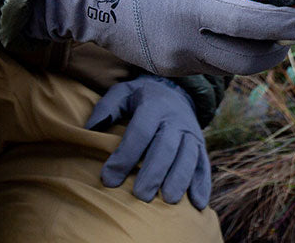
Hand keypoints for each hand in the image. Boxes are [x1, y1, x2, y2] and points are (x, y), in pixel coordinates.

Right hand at [27, 0, 294, 75]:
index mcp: (188, 9)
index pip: (248, 25)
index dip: (283, 25)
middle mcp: (183, 44)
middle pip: (246, 62)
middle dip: (277, 49)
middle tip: (292, 34)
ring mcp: (174, 63)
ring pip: (228, 66)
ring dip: (252, 49)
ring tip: (261, 25)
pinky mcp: (167, 70)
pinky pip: (208, 64)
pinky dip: (226, 50)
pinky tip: (226, 30)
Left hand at [86, 76, 211, 208]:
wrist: (176, 91)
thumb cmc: (142, 98)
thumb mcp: (123, 93)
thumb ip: (107, 107)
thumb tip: (91, 129)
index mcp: (154, 106)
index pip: (140, 132)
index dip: (124, 156)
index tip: (108, 179)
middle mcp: (175, 119)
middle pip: (166, 147)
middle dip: (154, 172)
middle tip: (140, 196)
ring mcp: (190, 133)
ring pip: (188, 157)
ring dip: (180, 178)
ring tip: (169, 200)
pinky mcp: (200, 145)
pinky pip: (204, 164)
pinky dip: (202, 184)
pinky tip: (197, 203)